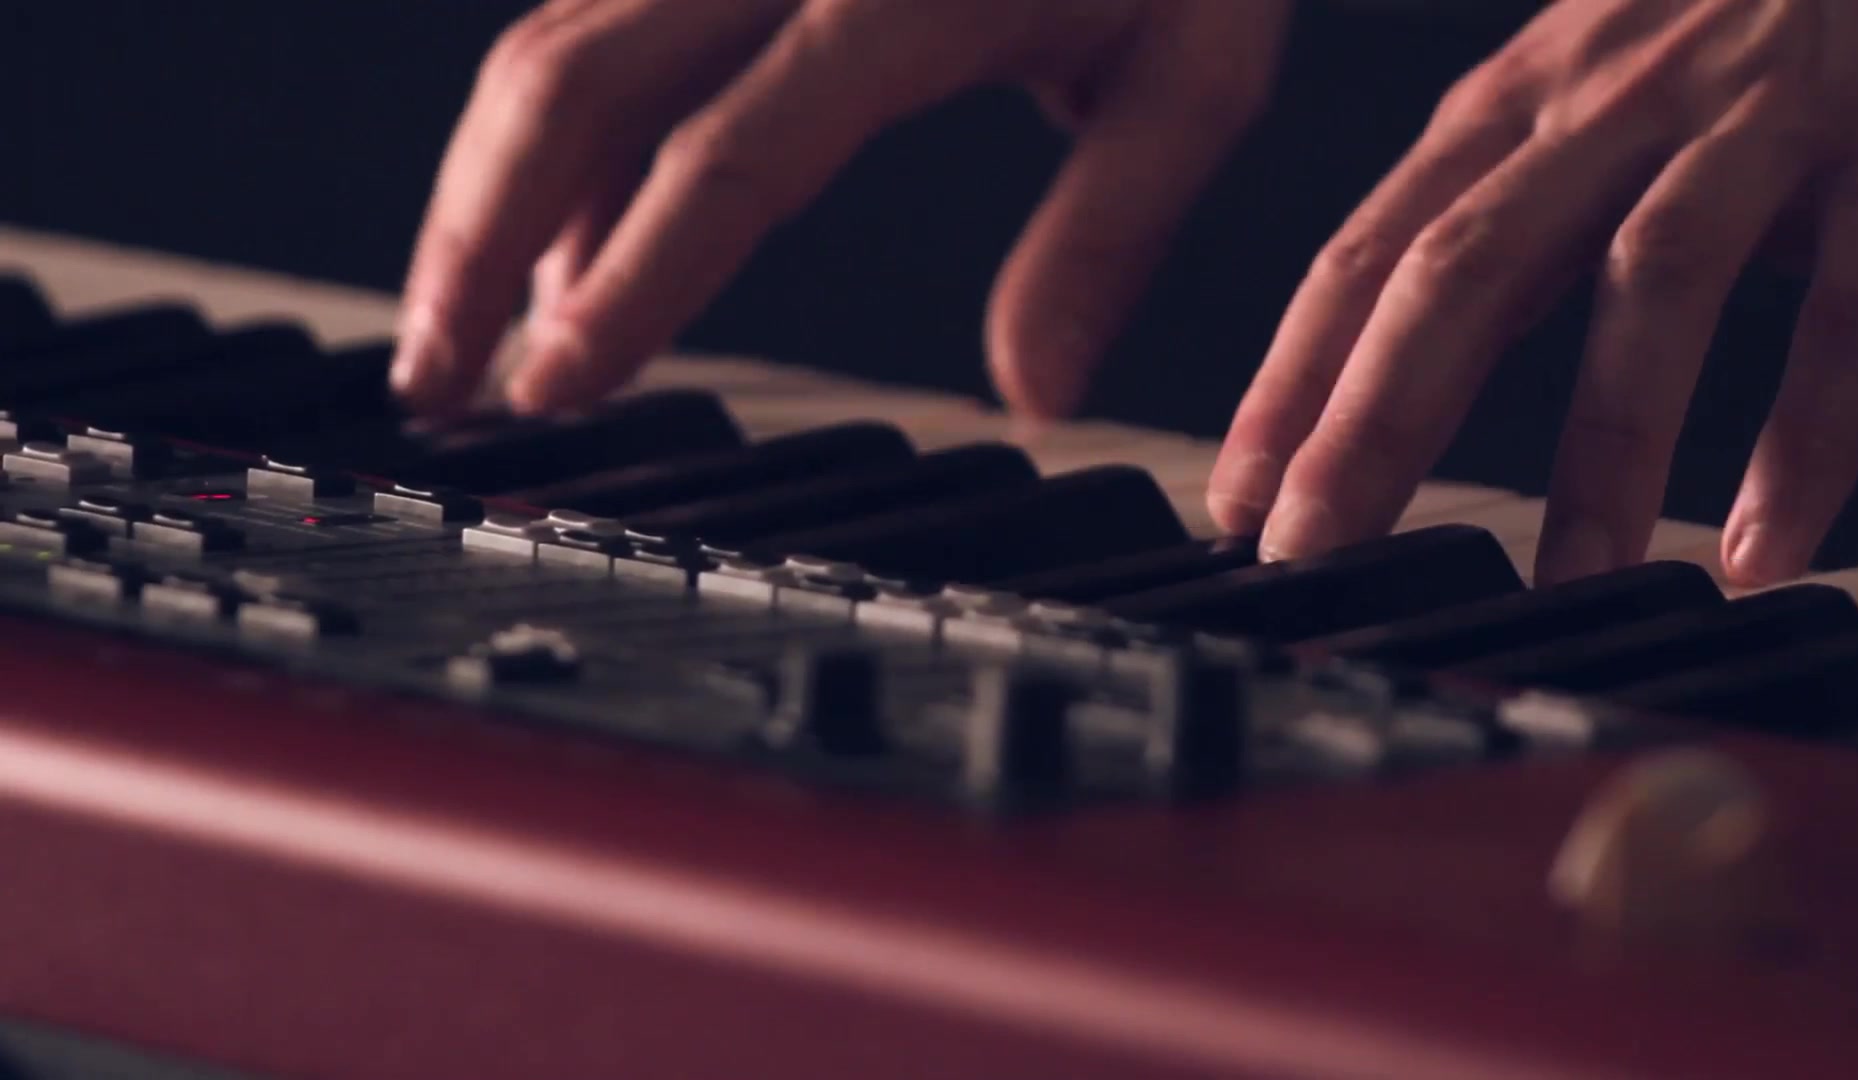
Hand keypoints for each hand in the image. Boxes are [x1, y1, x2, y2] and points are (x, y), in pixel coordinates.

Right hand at [391, 0, 1287, 421]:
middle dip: (481, 243)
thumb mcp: (1197, 67)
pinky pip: (594, 28)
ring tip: (460, 337)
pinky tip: (555, 251)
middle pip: (575, 86)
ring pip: (554, 52)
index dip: (632, 278)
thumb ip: (1110, 228)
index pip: (732, 154)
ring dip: (489, 200)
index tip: (558, 387)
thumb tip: (1035, 392)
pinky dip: (553, 149)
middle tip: (438, 384)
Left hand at [1208, 0, 1857, 587]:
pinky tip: (1762, 550)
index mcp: (1517, 105)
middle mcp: (1613, 102)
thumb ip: (1498, 209)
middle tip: (1317, 551)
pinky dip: (1804, 436)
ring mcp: (1756, 116)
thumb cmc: (1731, 8)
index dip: (1291, 381)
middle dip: (1374, 422)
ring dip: (1603, 455)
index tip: (1237, 503)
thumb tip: (1382, 366)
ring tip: (1564, 589)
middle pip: (1463, 271)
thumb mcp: (1581, 88)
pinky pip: (1847, 307)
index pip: (1367, 253)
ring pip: (1651, 287)